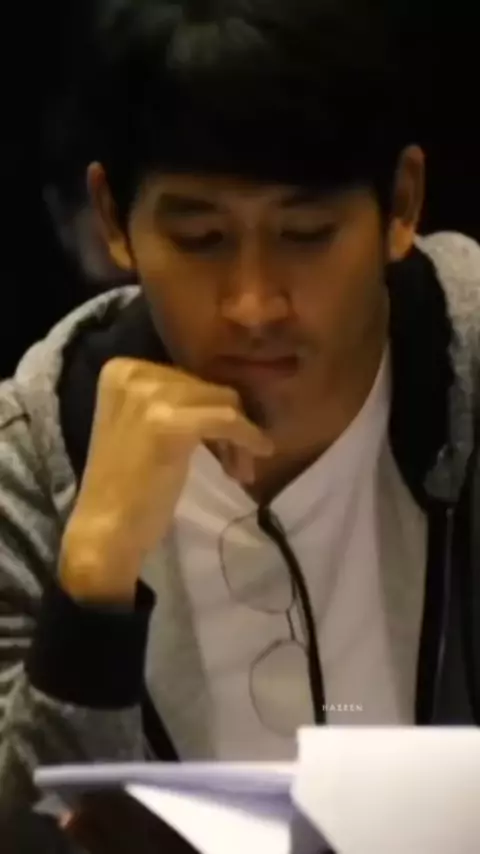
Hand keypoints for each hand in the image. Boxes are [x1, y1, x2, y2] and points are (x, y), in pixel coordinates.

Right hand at [60, 358, 272, 603]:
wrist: (105, 532)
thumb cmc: (127, 488)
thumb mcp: (143, 428)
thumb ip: (173, 403)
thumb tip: (226, 397)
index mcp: (122, 370)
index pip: (188, 378)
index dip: (210, 408)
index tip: (217, 443)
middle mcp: (133, 375)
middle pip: (207, 387)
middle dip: (229, 422)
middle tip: (235, 462)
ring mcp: (149, 398)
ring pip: (223, 402)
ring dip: (240, 436)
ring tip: (238, 469)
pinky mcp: (169, 424)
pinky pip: (227, 420)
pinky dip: (248, 437)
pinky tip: (257, 456)